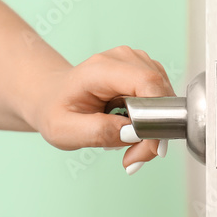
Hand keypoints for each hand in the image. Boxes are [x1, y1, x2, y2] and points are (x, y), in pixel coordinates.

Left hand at [29, 46, 174, 173]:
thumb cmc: (56, 110)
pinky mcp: (145, 71)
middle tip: (135, 158)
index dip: (157, 117)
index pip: (148, 84)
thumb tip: (134, 133)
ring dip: (154, 130)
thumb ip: (98, 132)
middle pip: (161, 94)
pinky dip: (154, 123)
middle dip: (155, 132)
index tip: (150, 149)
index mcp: (102, 68)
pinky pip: (162, 100)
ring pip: (166, 100)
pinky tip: (134, 132)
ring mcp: (137, 62)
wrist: (51, 95)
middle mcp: (124, 58)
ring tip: (131, 147)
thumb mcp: (64, 130)